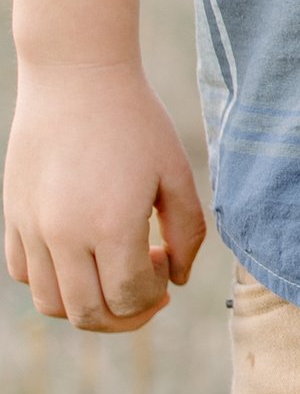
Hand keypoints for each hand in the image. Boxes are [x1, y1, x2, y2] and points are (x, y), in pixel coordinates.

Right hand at [5, 58, 206, 330]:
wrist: (76, 76)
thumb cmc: (136, 122)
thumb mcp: (178, 175)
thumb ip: (189, 233)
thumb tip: (178, 280)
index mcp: (111, 225)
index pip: (130, 297)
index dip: (155, 295)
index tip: (164, 262)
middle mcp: (64, 234)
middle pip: (89, 315)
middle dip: (125, 317)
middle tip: (146, 289)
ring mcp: (32, 227)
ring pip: (52, 304)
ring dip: (87, 305)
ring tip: (110, 272)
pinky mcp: (12, 215)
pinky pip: (23, 272)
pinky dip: (51, 282)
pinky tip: (79, 254)